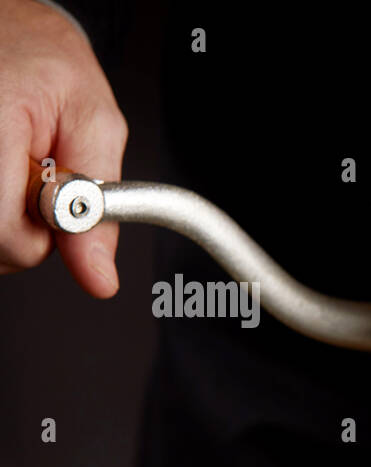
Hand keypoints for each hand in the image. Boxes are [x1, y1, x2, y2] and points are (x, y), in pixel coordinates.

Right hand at [0, 0, 127, 296]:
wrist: (6, 26)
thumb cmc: (44, 63)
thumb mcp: (94, 123)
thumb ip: (99, 206)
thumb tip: (99, 276)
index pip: (8, 238)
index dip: (40, 235)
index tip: (53, 199)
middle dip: (19, 224)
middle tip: (32, 175)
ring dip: (2, 216)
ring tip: (13, 166)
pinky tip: (1, 169)